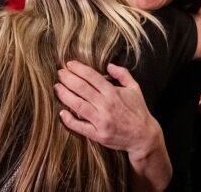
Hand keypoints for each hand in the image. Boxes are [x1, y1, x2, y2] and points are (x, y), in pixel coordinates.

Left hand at [55, 61, 170, 190]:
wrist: (143, 136)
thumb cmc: (138, 111)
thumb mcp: (135, 88)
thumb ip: (123, 74)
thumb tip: (108, 65)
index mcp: (113, 93)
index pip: (92, 76)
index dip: (78, 69)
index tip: (69, 64)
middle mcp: (106, 105)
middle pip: (81, 88)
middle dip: (68, 78)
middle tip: (59, 73)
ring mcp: (101, 121)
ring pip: (77, 105)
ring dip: (65, 95)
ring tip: (57, 87)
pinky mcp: (98, 135)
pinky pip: (80, 127)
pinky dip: (69, 120)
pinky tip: (62, 112)